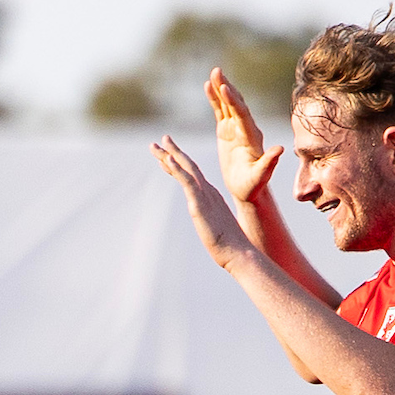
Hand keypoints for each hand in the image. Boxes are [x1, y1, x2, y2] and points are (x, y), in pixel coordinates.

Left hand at [149, 134, 257, 270]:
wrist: (238, 252)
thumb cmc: (230, 246)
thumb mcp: (215, 229)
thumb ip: (211, 223)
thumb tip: (210, 228)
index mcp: (210, 197)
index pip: (191, 176)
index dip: (178, 164)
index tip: (167, 155)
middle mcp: (207, 192)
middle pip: (187, 167)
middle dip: (171, 153)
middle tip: (158, 142)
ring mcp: (203, 196)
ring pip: (184, 169)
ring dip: (169, 156)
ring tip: (155, 145)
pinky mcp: (199, 203)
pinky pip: (187, 181)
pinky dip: (177, 168)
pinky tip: (168, 159)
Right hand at [207, 67, 282, 204]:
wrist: (248, 190)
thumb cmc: (253, 186)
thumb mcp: (260, 177)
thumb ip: (269, 162)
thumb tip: (280, 149)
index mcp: (252, 137)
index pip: (242, 115)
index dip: (233, 101)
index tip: (225, 88)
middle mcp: (246, 128)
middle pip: (235, 104)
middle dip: (226, 88)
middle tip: (217, 71)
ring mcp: (236, 128)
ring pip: (228, 104)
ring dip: (221, 88)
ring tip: (214, 72)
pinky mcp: (227, 131)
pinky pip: (220, 111)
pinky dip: (215, 99)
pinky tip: (208, 86)